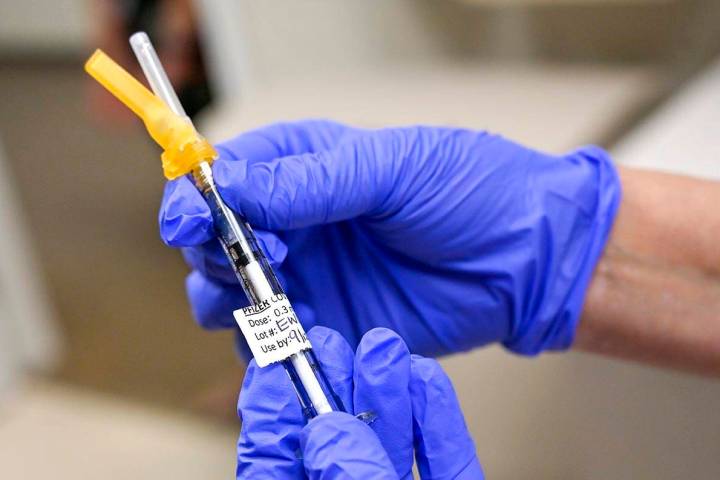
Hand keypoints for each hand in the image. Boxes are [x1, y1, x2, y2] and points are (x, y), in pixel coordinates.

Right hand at [159, 120, 620, 355]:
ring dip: (230, 300)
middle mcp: (298, 222)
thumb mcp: (394, 169)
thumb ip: (311, 181)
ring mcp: (311, 277)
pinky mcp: (330, 324)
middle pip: (215, 240)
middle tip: (261, 261)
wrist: (527, 260)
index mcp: (307, 166)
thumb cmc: (473, 192)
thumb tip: (232, 185)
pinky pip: (274, 340)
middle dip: (215, 253)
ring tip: (275, 298)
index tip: (192, 222)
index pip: (225, 177)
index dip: (198, 198)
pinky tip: (300, 334)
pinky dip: (269, 343)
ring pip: (230, 294)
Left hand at [235, 326, 482, 478]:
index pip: (276, 466)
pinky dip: (439, 420)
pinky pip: (447, 464)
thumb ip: (349, 479)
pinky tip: (426, 376)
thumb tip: (327, 432)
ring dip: (386, 389)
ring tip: (381, 343)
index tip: (268, 365)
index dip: (271, 414)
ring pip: (388, 446)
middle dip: (333, 387)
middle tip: (324, 341)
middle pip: (335, 444)